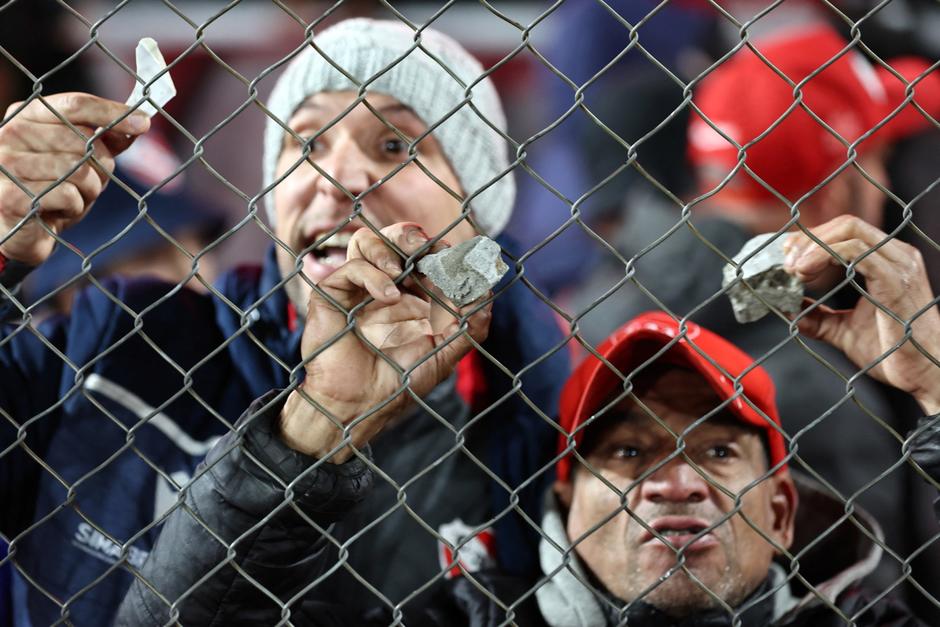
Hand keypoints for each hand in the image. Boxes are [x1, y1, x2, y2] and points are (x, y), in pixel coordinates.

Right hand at [0, 93, 149, 265]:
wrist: (19, 229)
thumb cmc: (51, 188)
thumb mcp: (79, 159)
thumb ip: (104, 139)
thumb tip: (139, 123)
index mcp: (26, 114)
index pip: (75, 105)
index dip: (112, 113)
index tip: (143, 123)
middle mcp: (11, 132)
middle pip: (85, 141)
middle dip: (101, 167)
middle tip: (90, 183)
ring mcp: (7, 163)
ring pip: (80, 171)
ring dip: (89, 191)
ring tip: (71, 198)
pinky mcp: (10, 195)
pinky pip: (68, 195)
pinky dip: (75, 208)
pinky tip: (58, 211)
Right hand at [279, 223, 491, 461]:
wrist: (356, 409)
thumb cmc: (394, 386)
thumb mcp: (441, 357)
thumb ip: (467, 329)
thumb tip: (488, 296)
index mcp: (409, 296)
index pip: (423, 258)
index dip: (440, 252)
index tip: (457, 258)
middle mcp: (382, 287)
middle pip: (394, 241)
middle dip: (412, 236)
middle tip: (429, 247)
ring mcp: (356, 290)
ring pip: (366, 242)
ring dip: (389, 247)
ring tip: (403, 270)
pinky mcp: (332, 296)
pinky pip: (350, 268)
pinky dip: (371, 275)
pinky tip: (388, 296)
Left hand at [783, 215, 939, 414]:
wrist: (925, 374)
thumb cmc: (893, 353)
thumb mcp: (844, 331)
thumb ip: (818, 318)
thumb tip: (789, 312)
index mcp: (887, 262)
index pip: (846, 231)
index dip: (812, 238)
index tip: (786, 257)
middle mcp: (897, 255)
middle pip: (845, 224)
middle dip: (808, 238)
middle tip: (784, 261)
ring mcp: (899, 264)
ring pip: (849, 231)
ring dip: (812, 246)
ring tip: (792, 270)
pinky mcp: (896, 279)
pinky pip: (856, 251)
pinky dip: (823, 255)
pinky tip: (804, 272)